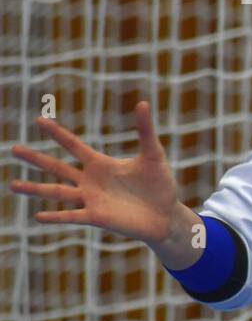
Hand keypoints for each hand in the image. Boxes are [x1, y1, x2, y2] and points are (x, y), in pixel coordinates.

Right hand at [10, 101, 184, 246]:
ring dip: (35, 189)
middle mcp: (91, 181)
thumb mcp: (153, 155)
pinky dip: (56, 216)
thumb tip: (143, 103)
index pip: (73, 145)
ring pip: (57, 192)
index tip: (39, 120)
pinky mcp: (97, 217)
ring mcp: (92, 199)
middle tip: (13, 149)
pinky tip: (38, 216)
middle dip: (36, 158)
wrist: (167, 215)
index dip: (57, 133)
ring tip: (13, 184)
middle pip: (57, 167)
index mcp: (101, 164)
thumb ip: (146, 130)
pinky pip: (72, 216)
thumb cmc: (160, 185)